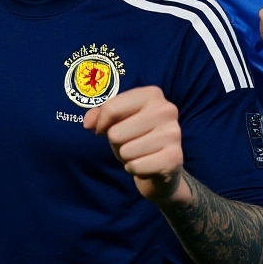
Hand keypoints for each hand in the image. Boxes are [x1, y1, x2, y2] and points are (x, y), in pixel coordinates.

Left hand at [83, 86, 186, 204]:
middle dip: (117, 143)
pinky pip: (136, 166)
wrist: (163, 166)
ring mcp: (173, 134)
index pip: (111, 108)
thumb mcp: (117, 121)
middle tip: (130, 143)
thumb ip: (100, 116)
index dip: (101, 123)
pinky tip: (147, 165)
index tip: (105, 129)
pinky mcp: (173, 158)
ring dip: (127, 157)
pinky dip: (135, 169)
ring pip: (126, 151)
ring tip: (140, 153)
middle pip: (116, 133)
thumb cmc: (136, 137)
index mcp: (152, 94)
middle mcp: (166, 110)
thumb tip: (88, 123)